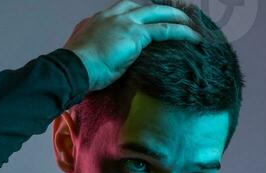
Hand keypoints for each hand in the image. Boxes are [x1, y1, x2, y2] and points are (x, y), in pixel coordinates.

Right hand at [62, 0, 201, 91]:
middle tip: (176, 13)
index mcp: (98, 20)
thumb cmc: (75, 71)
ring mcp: (124, 22)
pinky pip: (163, 29)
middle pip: (143, 7)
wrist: (72, 69)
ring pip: (157, 14)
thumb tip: (104, 66)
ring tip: (192, 25)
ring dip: (176, 18)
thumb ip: (98, 55)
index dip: (139, 14)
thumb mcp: (86, 59)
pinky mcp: (134, 34)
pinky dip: (180, 32)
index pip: (124, 10)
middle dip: (162, 9)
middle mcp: (112, 15)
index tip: (150, 18)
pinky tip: (193, 37)